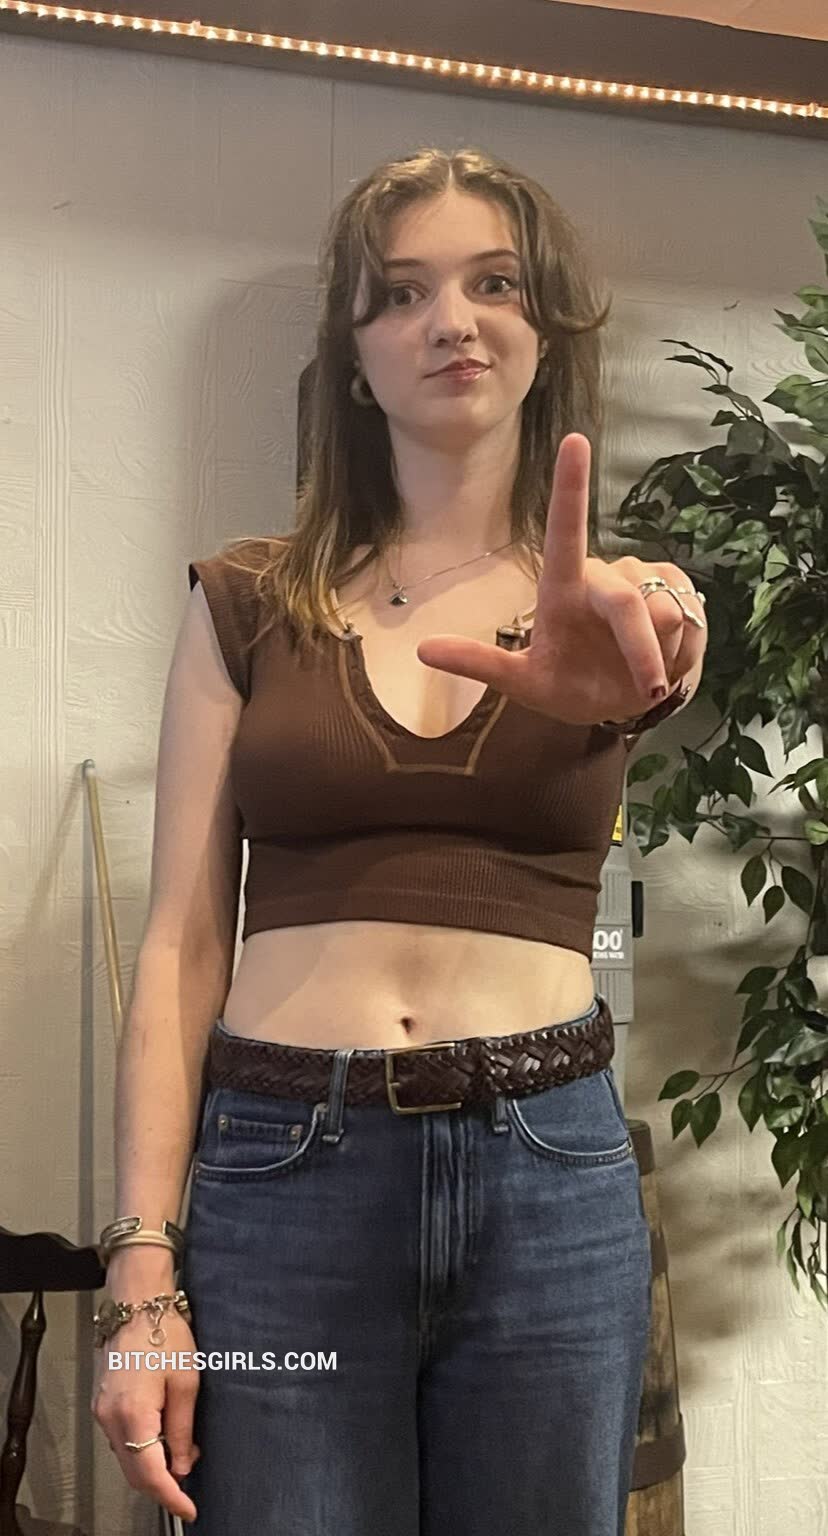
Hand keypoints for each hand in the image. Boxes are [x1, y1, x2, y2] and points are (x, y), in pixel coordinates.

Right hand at [91, 1310, 199, 1521]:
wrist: (137, 1304)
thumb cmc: (165, 1334)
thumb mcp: (186, 1383)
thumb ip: (182, 1430)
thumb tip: (182, 1467)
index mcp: (133, 1414)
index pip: (151, 1474)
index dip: (171, 1497)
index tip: (189, 1510)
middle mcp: (111, 1418)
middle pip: (135, 1472)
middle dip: (163, 1484)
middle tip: (190, 1481)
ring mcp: (102, 1412)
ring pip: (126, 1459)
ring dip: (152, 1466)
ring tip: (183, 1452)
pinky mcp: (102, 1404)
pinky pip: (121, 1441)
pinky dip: (141, 1449)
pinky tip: (162, 1436)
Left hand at [416, 433, 706, 725]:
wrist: (623, 701)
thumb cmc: (568, 687)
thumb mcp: (524, 685)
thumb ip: (482, 666)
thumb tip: (423, 650)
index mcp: (561, 589)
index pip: (564, 533)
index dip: (571, 487)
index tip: (575, 441)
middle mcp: (601, 575)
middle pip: (626, 602)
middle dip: (640, 649)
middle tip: (646, 689)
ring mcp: (643, 579)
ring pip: (664, 615)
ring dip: (658, 658)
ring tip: (642, 675)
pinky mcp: (678, 588)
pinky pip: (691, 621)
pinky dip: (682, 656)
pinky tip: (666, 661)